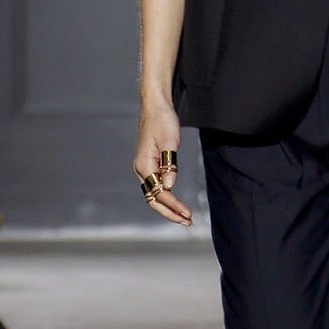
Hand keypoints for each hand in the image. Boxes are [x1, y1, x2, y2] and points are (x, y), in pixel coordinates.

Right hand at [133, 102, 192, 226]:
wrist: (155, 107)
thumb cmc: (163, 121)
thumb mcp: (170, 141)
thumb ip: (170, 165)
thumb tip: (169, 187)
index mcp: (144, 165)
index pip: (159, 192)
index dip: (174, 205)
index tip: (188, 214)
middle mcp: (141, 170)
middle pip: (153, 199)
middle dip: (170, 213)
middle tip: (188, 221)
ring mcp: (144, 168)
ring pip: (154, 195)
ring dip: (168, 208)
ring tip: (184, 217)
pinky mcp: (150, 166)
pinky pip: (156, 187)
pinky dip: (166, 198)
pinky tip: (176, 204)